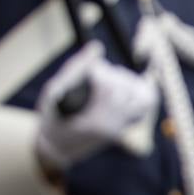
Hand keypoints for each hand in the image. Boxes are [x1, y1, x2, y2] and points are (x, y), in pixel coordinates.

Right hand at [35, 41, 158, 169]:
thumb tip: (97, 47)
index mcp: (92, 117)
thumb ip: (76, 68)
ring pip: (142, 101)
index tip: (92, 70)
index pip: (109, 86)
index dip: (102, 72)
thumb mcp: (55, 90)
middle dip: (116, 76)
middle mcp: (109, 124)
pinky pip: (141, 111)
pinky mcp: (121, 131)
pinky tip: (129, 88)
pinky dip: (141, 96)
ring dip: (132, 84)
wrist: (55, 147)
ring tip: (116, 79)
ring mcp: (117, 129)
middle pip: (127, 90)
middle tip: (102, 74)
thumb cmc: (51, 116)